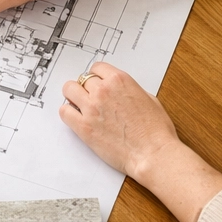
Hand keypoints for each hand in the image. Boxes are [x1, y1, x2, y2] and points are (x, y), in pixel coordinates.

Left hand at [59, 62, 178, 177]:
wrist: (154, 154)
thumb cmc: (156, 131)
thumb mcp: (149, 99)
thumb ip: (129, 90)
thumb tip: (120, 90)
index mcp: (119, 80)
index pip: (97, 67)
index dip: (96, 76)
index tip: (96, 83)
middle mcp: (103, 91)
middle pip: (82, 79)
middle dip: (86, 88)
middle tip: (90, 98)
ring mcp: (91, 108)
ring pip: (68, 90)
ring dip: (73, 96)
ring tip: (79, 105)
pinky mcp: (83, 126)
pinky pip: (64, 111)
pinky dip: (68, 113)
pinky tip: (76, 118)